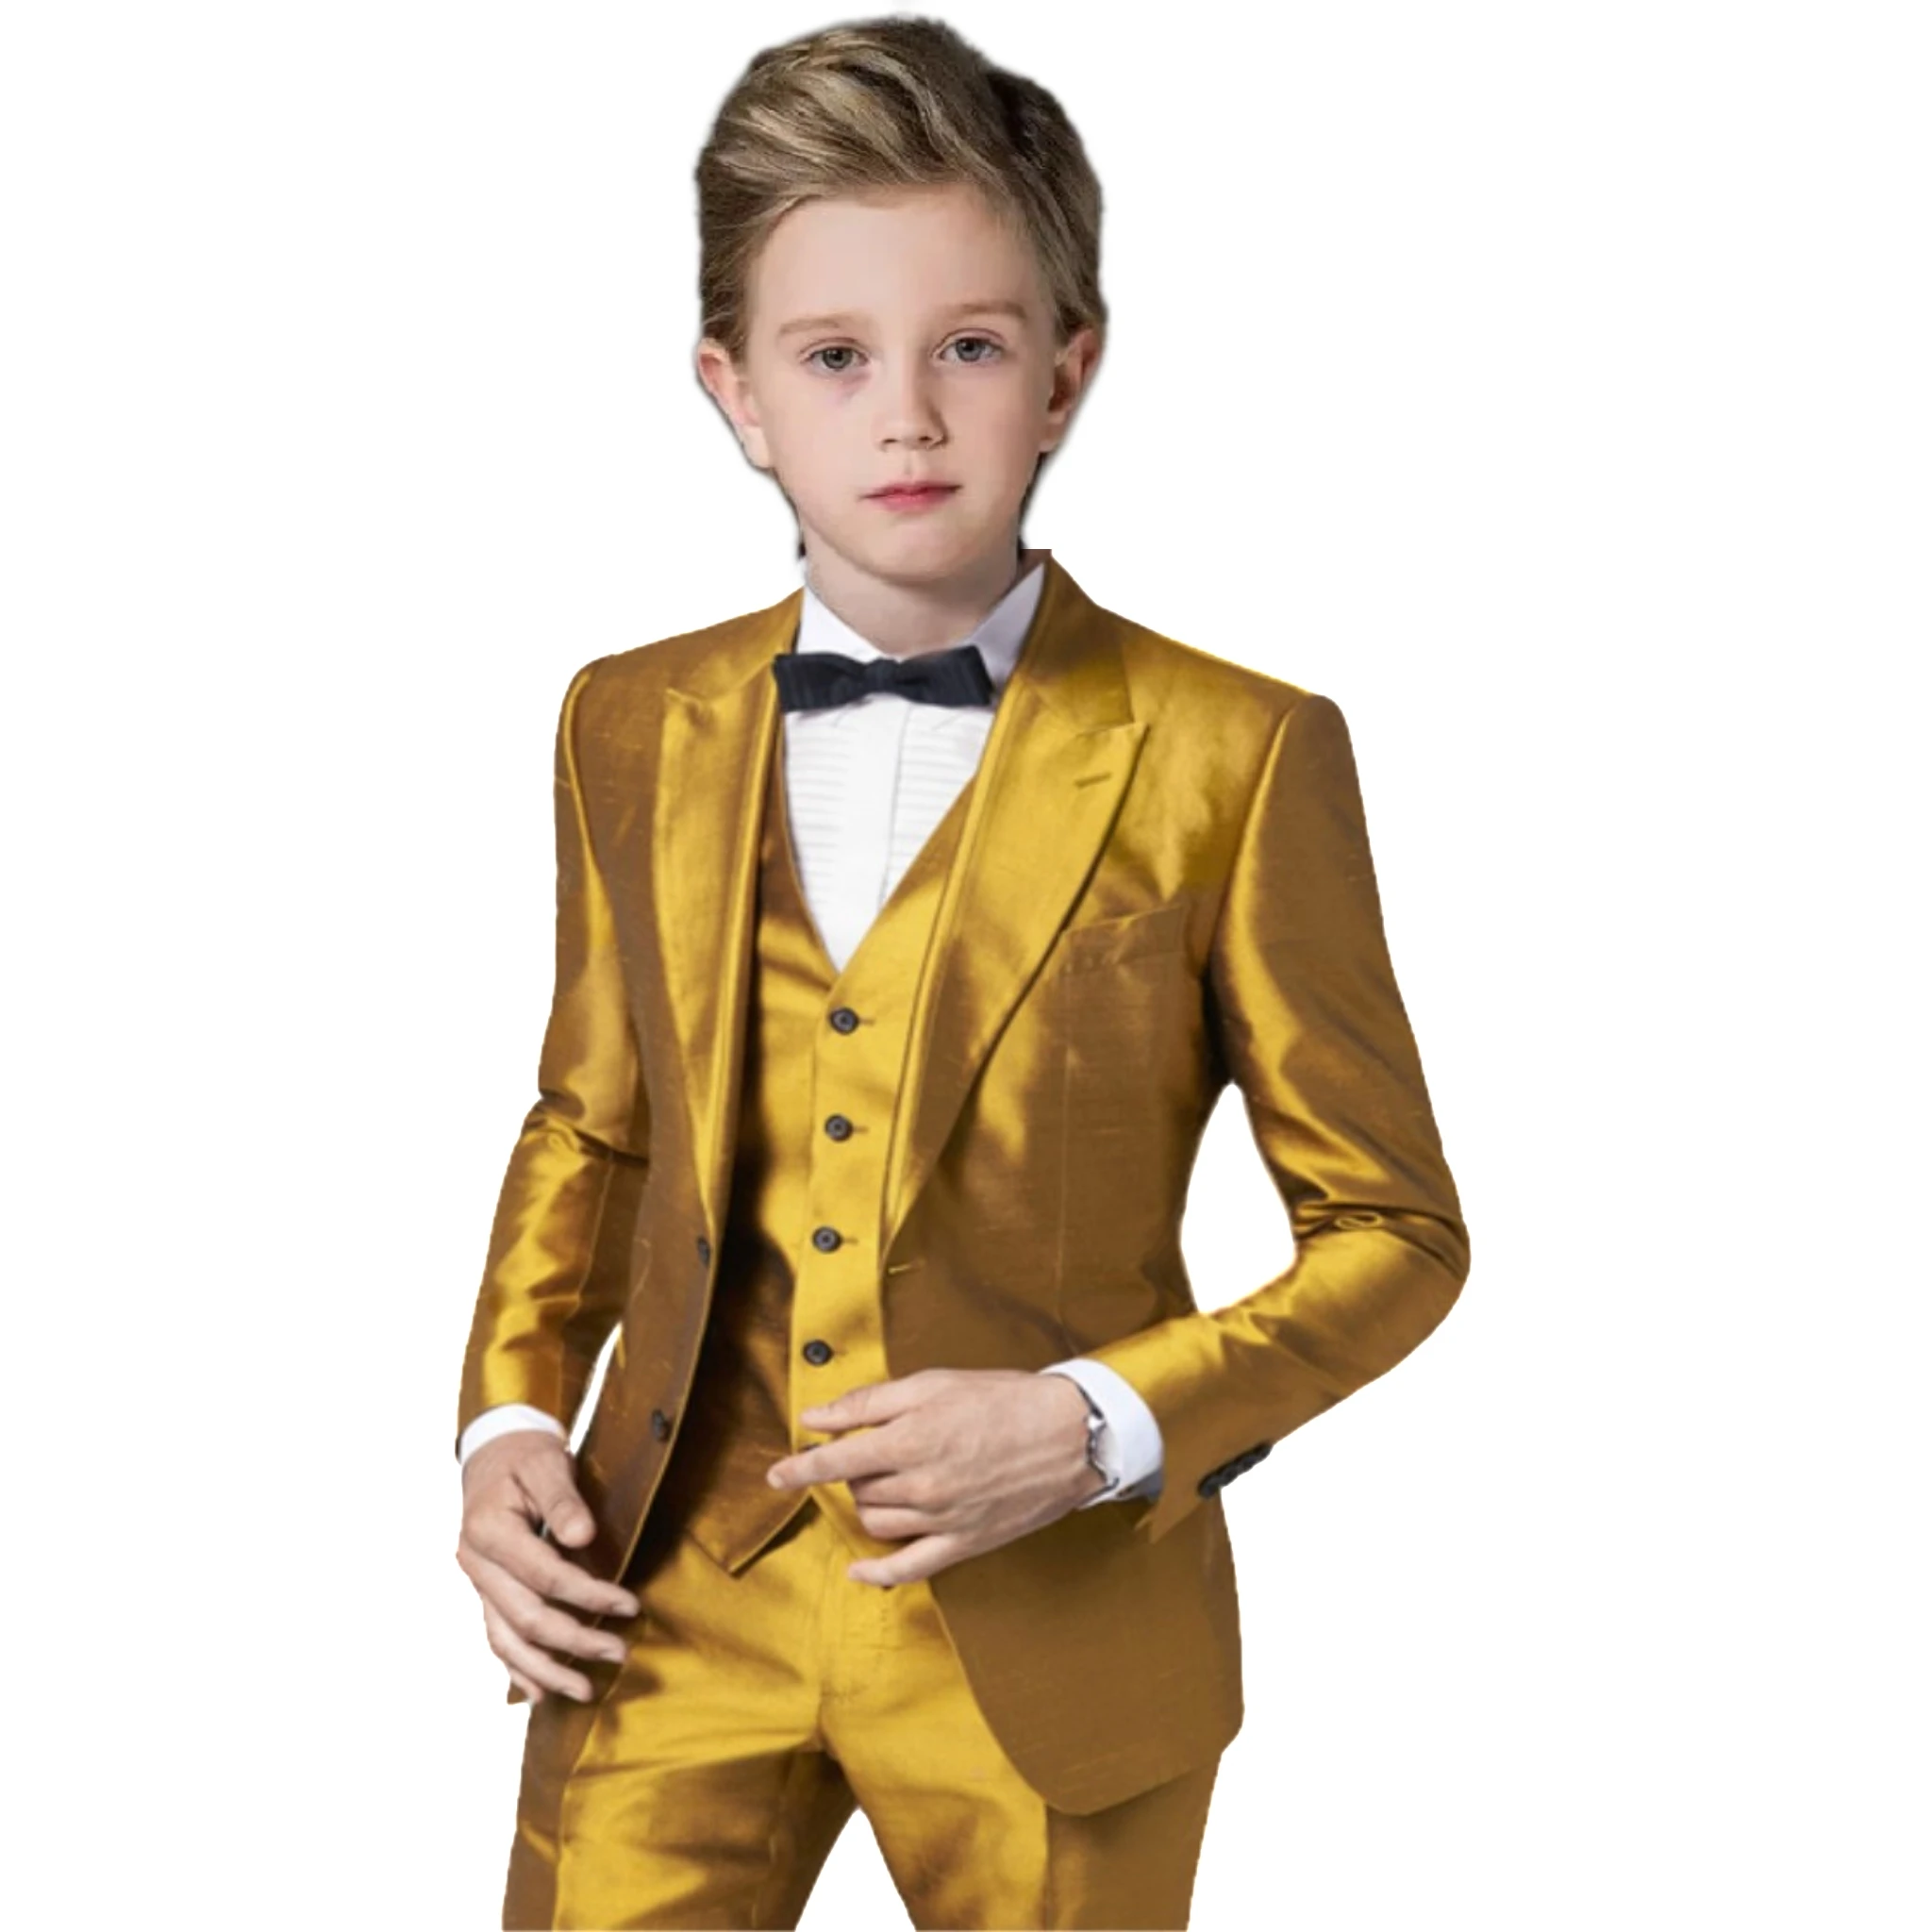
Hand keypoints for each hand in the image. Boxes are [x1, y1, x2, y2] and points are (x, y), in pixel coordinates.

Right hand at [455, 1429, 640, 1704]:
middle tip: (620, 1653)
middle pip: (526, 1617)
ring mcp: (477, 1583)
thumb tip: (582, 1536)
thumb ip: (563, 1499)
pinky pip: (496, 1638)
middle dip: (574, 1641)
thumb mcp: (546, 1462)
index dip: (588, 1594)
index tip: (630, 1606)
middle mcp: (475, 1563)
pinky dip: (517, 1669)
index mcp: (489, 1530)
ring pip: (506, 1640)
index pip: (544, 1575)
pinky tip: (539, 1693)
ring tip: (585, 1691)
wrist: (493, 1455)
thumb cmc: (524, 1457)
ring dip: (546, 1670)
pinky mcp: (485, 1593)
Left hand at [765, 1368, 1107, 1586]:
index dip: (799, 1468)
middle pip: (857, 1489)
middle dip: (855, 1470)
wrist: (1070, 1434)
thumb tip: (816, 1416)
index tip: (775, 1474)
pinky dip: (877, 1573)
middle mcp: (920, 1485)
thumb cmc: (1003, 1400)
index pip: (834, 1461)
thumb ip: (869, 1403)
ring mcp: (941, 1520)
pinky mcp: (963, 1543)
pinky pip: (908, 1569)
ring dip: (870, 1503)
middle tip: (879, 1448)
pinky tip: (859, 1570)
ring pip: (876, 1522)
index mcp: (908, 1440)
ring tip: (893, 1480)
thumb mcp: (933, 1384)